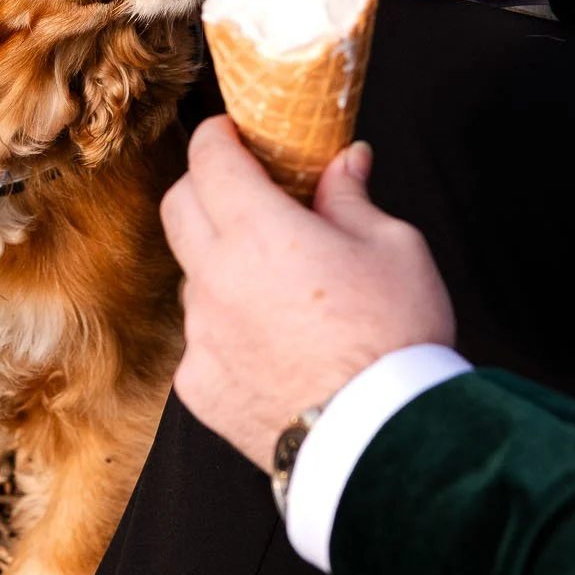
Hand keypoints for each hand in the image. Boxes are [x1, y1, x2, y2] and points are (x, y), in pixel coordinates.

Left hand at [163, 118, 454, 472]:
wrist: (381, 441)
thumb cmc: (396, 338)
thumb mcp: (394, 248)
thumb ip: (353, 198)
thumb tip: (347, 160)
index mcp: (260, 232)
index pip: (209, 159)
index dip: (218, 136)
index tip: (232, 133)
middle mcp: (215, 279)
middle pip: (179, 207)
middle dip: (205, 186)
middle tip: (243, 189)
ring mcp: (200, 337)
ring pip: (192, 277)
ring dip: (219, 264)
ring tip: (274, 282)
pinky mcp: (198, 387)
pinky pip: (201, 341)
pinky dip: (228, 330)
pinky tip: (273, 344)